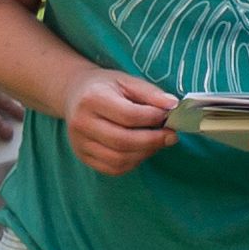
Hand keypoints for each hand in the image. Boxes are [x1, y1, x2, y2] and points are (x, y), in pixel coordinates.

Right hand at [63, 67, 178, 175]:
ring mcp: (79, 143)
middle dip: (153, 141)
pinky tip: (142, 150)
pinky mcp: (83, 157)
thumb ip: (150, 93)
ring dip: (145, 153)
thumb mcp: (127, 81)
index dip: (153, 118)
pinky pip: (113, 169)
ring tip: (157, 142)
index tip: (169, 116)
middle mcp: (82, 123)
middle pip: (123, 141)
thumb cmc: (105, 87)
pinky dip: (133, 163)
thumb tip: (172, 106)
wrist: (75, 95)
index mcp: (93, 99)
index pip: (129, 115)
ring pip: (119, 159)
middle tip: (171, 136)